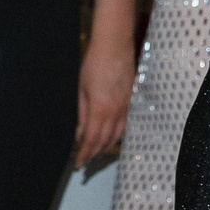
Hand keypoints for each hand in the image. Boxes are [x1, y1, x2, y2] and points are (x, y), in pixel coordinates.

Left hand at [74, 29, 135, 166]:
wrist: (115, 46)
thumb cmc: (93, 64)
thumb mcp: (80, 89)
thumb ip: (81, 113)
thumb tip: (78, 132)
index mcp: (100, 109)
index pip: (91, 139)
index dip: (83, 153)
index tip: (77, 163)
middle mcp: (115, 111)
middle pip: (105, 141)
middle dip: (94, 154)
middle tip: (85, 163)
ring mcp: (126, 106)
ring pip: (118, 135)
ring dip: (106, 148)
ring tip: (96, 154)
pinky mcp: (131, 100)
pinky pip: (125, 125)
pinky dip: (117, 136)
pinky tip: (112, 138)